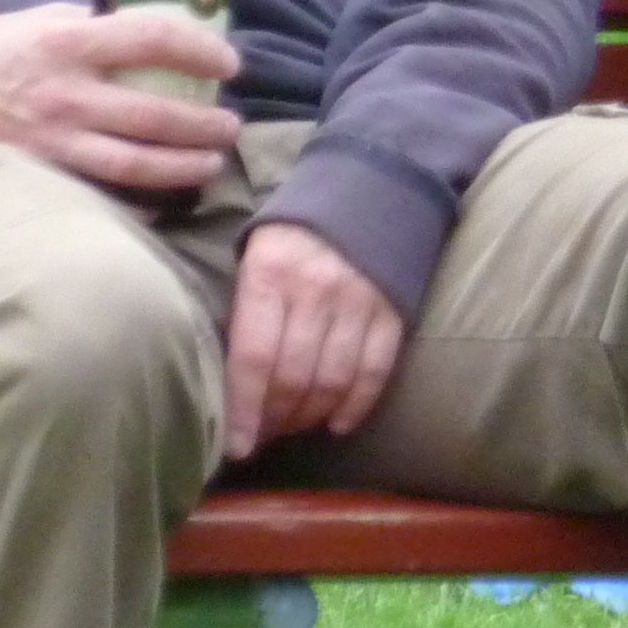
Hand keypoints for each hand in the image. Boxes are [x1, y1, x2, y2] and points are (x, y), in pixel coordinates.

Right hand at [0, 4, 240, 195]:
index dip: (200, 52)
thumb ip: (99, 25)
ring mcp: (51, 141)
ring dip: (182, 167)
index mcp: (70, 43)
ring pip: (132, 163)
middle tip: (231, 126)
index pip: (153, 40)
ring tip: (212, 164)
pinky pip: (97, 193)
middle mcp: (65, 94)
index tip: (230, 65)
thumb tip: (156, 35)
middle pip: (154, 114)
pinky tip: (165, 198)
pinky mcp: (38, 175)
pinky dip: (137, 200)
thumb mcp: (46, 18)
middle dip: (203, 124)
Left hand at [223, 223, 406, 458]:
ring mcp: (359, 299)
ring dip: (311, 415)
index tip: (237, 447)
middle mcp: (315, 289)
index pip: (253, 358)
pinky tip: (337, 422)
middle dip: (276, 418)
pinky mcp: (394, 308)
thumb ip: (247, 311)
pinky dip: (357, 405)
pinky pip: (376, 369)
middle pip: (293, 376)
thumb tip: (233, 382)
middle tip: (266, 433)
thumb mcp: (255, 255)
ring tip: (296, 425)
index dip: (243, 411)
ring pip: (333, 379)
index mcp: (269, 274)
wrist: (370, 181)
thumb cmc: (296, 229)